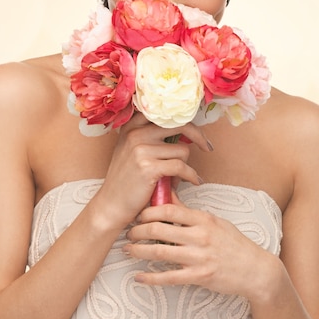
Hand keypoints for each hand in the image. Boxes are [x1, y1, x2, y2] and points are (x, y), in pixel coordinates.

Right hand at [92, 114, 211, 228]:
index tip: (196, 131)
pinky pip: (181, 167)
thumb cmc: (127, 180)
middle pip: (180, 125)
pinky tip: (193, 181)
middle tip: (207, 146)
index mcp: (132, 126)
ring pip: (182, 150)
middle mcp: (135, 133)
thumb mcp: (132, 150)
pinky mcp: (148, 167)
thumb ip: (151, 136)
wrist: (111, 205)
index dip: (185, 119)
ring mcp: (140, 149)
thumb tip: (185, 131)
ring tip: (178, 177)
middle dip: (198, 136)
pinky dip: (191, 176)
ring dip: (186, 166)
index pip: (166, 113)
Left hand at [123, 192, 277, 300]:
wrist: (255, 269)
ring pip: (160, 252)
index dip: (148, 211)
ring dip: (139, 251)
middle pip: (159, 229)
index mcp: (203, 219)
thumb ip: (190, 213)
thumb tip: (167, 198)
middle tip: (128, 232)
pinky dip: (150, 278)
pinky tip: (139, 277)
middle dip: (138, 230)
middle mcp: (200, 236)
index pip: (169, 208)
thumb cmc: (234, 244)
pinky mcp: (199, 276)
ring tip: (127, 250)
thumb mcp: (214, 222)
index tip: (138, 214)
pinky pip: (169, 277)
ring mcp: (199, 257)